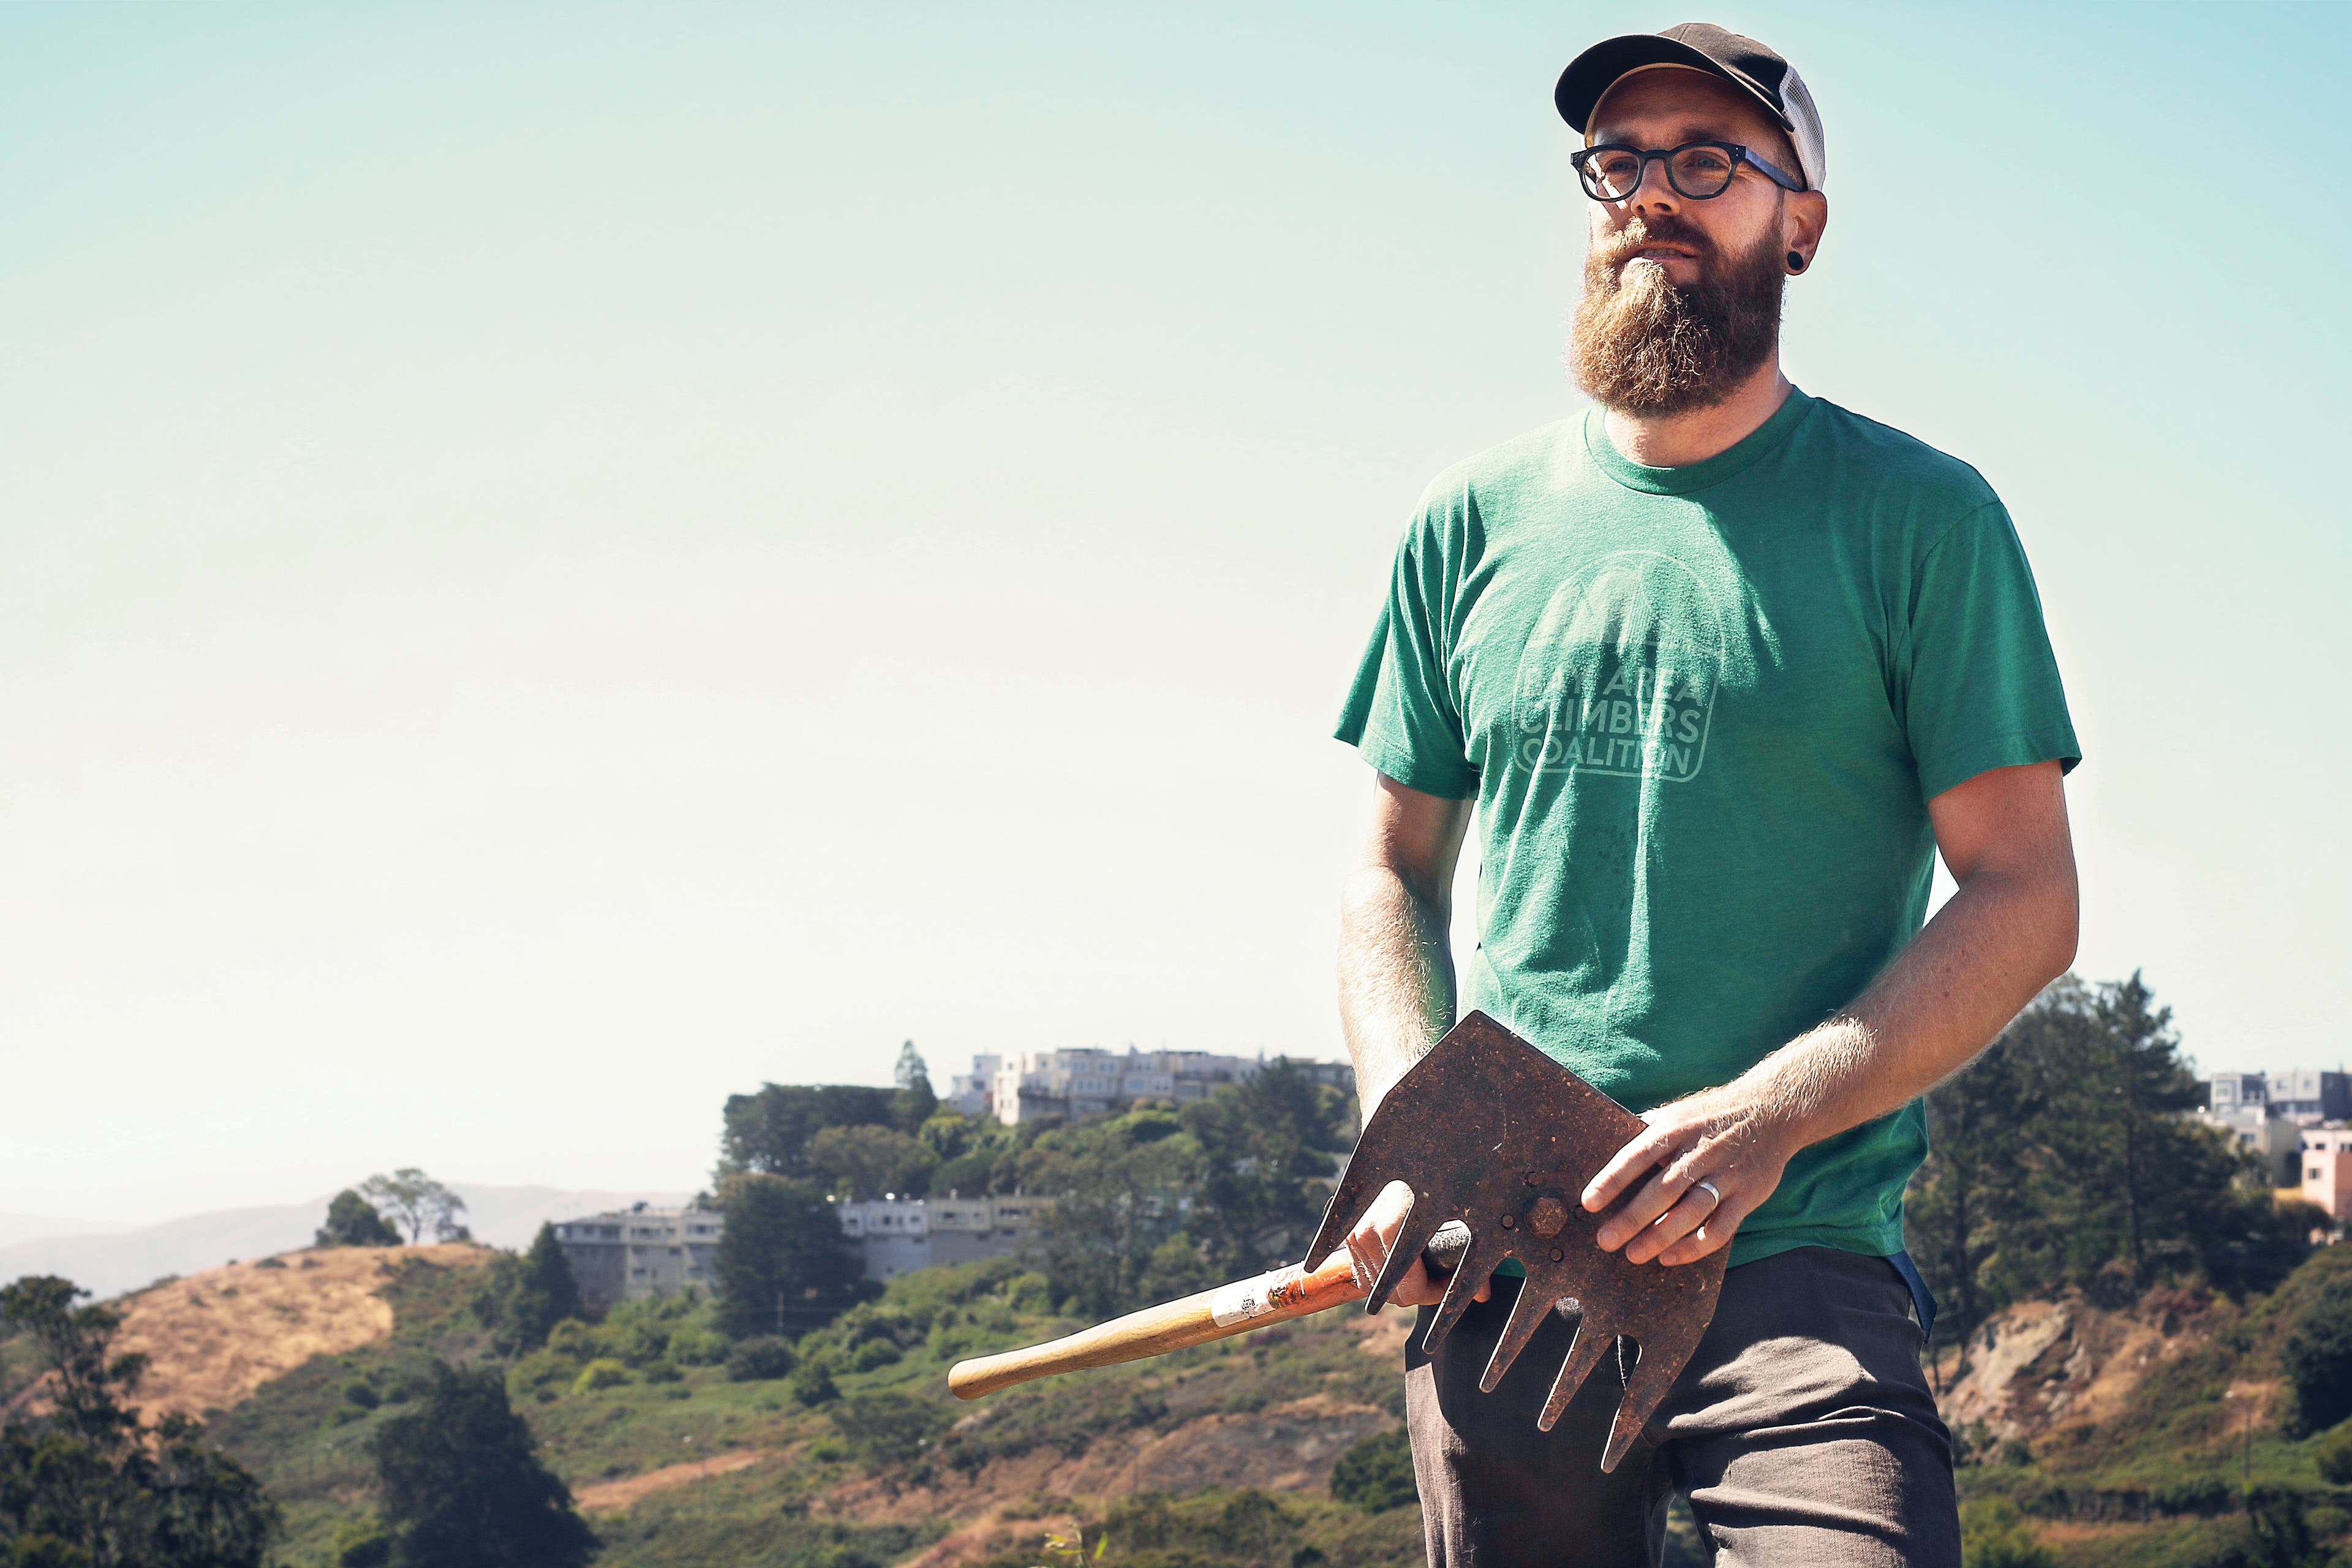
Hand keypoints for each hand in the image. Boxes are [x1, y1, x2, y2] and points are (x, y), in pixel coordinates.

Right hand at [1342, 1179, 1491, 1308]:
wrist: (1405, 1156)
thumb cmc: (1438, 1183)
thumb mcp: (1460, 1210)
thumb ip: (1469, 1252)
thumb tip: (1483, 1294)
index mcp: (1395, 1219)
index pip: (1407, 1282)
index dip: (1435, 1291)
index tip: (1450, 1282)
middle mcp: (1368, 1226)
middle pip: (1392, 1291)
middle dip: (1421, 1291)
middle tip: (1441, 1277)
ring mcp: (1354, 1233)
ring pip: (1377, 1289)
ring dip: (1402, 1287)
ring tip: (1424, 1270)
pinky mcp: (1348, 1238)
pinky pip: (1366, 1280)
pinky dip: (1384, 1281)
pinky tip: (1403, 1266)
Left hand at [1581, 1080, 1804, 1265]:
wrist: (1774, 1110)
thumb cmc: (1712, 1115)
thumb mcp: (1678, 1112)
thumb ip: (1648, 1130)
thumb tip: (1605, 1139)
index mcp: (1676, 1129)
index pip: (1637, 1155)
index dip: (1612, 1179)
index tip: (1588, 1203)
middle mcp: (1699, 1152)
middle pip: (1662, 1190)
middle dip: (1632, 1218)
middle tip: (1605, 1241)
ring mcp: (1726, 1175)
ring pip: (1691, 1212)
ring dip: (1661, 1236)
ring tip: (1634, 1254)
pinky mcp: (1747, 1195)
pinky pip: (1721, 1227)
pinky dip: (1696, 1246)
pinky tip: (1671, 1257)